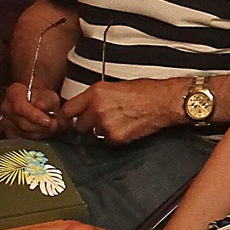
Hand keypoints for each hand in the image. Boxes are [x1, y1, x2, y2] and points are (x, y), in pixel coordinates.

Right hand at [0, 79, 61, 137]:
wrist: (36, 102)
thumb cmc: (43, 98)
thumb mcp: (49, 95)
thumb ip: (46, 101)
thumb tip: (41, 106)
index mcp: (14, 93)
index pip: (20, 107)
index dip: (35, 116)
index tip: (48, 121)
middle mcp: (7, 108)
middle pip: (24, 123)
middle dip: (43, 127)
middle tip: (56, 126)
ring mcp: (7, 122)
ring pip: (26, 134)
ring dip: (42, 133)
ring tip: (52, 127)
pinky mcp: (10, 134)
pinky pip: (25, 140)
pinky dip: (38, 138)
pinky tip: (44, 132)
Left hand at [60, 78, 184, 144]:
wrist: (163, 102)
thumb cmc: (145, 91)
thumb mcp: (114, 86)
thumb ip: (96, 97)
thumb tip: (85, 107)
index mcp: (95, 93)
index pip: (68, 109)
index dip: (65, 118)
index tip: (65, 122)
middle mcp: (96, 108)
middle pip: (79, 125)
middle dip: (88, 125)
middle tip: (102, 120)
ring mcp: (105, 125)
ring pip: (94, 135)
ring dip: (102, 131)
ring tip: (120, 121)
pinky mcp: (116, 137)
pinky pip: (108, 142)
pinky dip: (115, 138)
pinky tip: (127, 128)